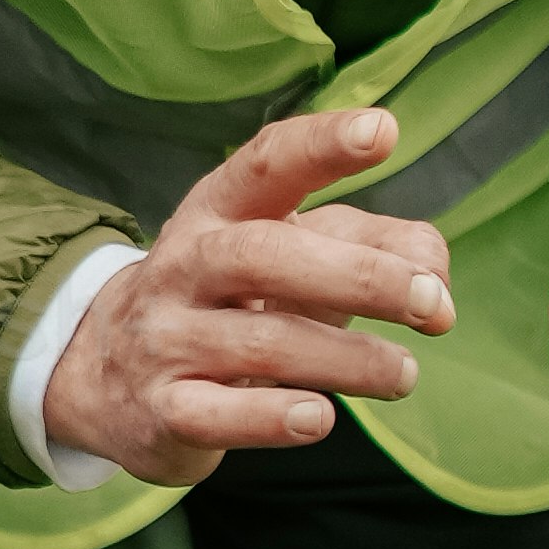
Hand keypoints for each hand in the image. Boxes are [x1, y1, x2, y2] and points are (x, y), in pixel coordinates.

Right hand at [42, 108, 450, 489]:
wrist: (110, 373)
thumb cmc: (231, 302)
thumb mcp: (294, 256)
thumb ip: (376, 247)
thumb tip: (438, 280)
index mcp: (219, 211)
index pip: (266, 164)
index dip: (322, 145)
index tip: (382, 131)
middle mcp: (186, 265)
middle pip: (265, 254)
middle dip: (358, 276)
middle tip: (431, 303)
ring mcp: (166, 339)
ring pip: (258, 341)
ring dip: (345, 359)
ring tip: (403, 373)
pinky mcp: (162, 411)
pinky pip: (217, 413)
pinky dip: (272, 417)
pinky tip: (319, 417)